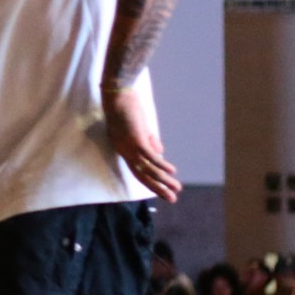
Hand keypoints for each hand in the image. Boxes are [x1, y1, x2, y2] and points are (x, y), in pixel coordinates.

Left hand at [104, 87, 180, 201]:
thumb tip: (160, 152)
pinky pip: (150, 157)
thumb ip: (149, 140)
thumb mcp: (139, 128)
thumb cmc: (127, 108)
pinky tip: (173, 171)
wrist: (117, 94)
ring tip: (177, 189)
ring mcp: (129, 147)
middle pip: (142, 176)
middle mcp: (124, 151)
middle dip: (158, 189)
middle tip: (172, 200)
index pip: (138, 171)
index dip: (151, 181)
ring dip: (164, 181)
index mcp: (123, 150)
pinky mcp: (136, 139)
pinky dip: (162, 165)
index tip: (163, 190)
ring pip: (148, 169)